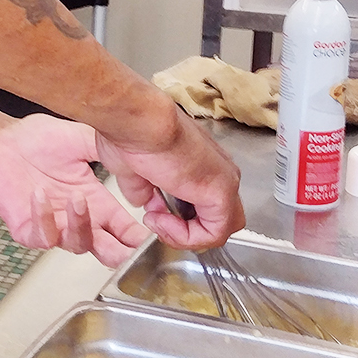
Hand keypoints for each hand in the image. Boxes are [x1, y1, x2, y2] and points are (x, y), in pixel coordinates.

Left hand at [0, 113, 149, 265]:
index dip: (141, 237)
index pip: (127, 229)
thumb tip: (140, 157)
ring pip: (79, 244)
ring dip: (82, 225)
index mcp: (97, 201)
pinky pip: (43, 236)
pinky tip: (41, 195)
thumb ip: (110, 150)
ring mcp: (55, 226)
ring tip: (77, 199)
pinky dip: (45, 218)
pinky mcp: (29, 229)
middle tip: (129, 246)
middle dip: (123, 252)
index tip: (156, 233)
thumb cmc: (35, 139)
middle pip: (110, 250)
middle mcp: (78, 218)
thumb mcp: (82, 139)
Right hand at [95, 106, 244, 250]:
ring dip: (185, 235)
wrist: (138, 121)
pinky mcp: (221, 193)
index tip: (150, 208)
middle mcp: (218, 170)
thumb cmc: (133, 132)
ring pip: (219, 228)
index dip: (175, 216)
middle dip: (184, 228)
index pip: (202, 203)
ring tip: (158, 222)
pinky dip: (185, 237)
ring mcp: (224, 181)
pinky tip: (162, 222)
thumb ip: (143, 189)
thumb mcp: (132, 169)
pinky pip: (214, 233)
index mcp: (201, 161)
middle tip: (158, 220)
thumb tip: (143, 200)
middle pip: (215, 217)